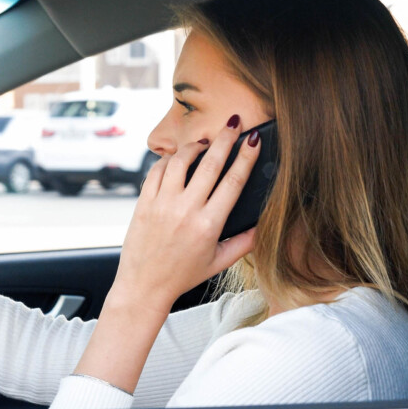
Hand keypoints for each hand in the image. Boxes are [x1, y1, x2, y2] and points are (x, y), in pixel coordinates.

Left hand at [112, 116, 261, 318]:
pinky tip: (177, 159)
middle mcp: (186, 210)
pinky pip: (156, 171)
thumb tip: (264, 224)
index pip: (233, 182)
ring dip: (194, 146)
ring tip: (204, 142)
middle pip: (210, 164)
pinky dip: (168, 160)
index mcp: (209, 225)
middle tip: (233, 123)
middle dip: (224, 139)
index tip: (253, 140)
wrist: (144, 285)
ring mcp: (162, 204)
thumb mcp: (219, 262)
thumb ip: (245, 243)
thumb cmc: (182, 275)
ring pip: (180, 161)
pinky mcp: (143, 202)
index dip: (246, 157)